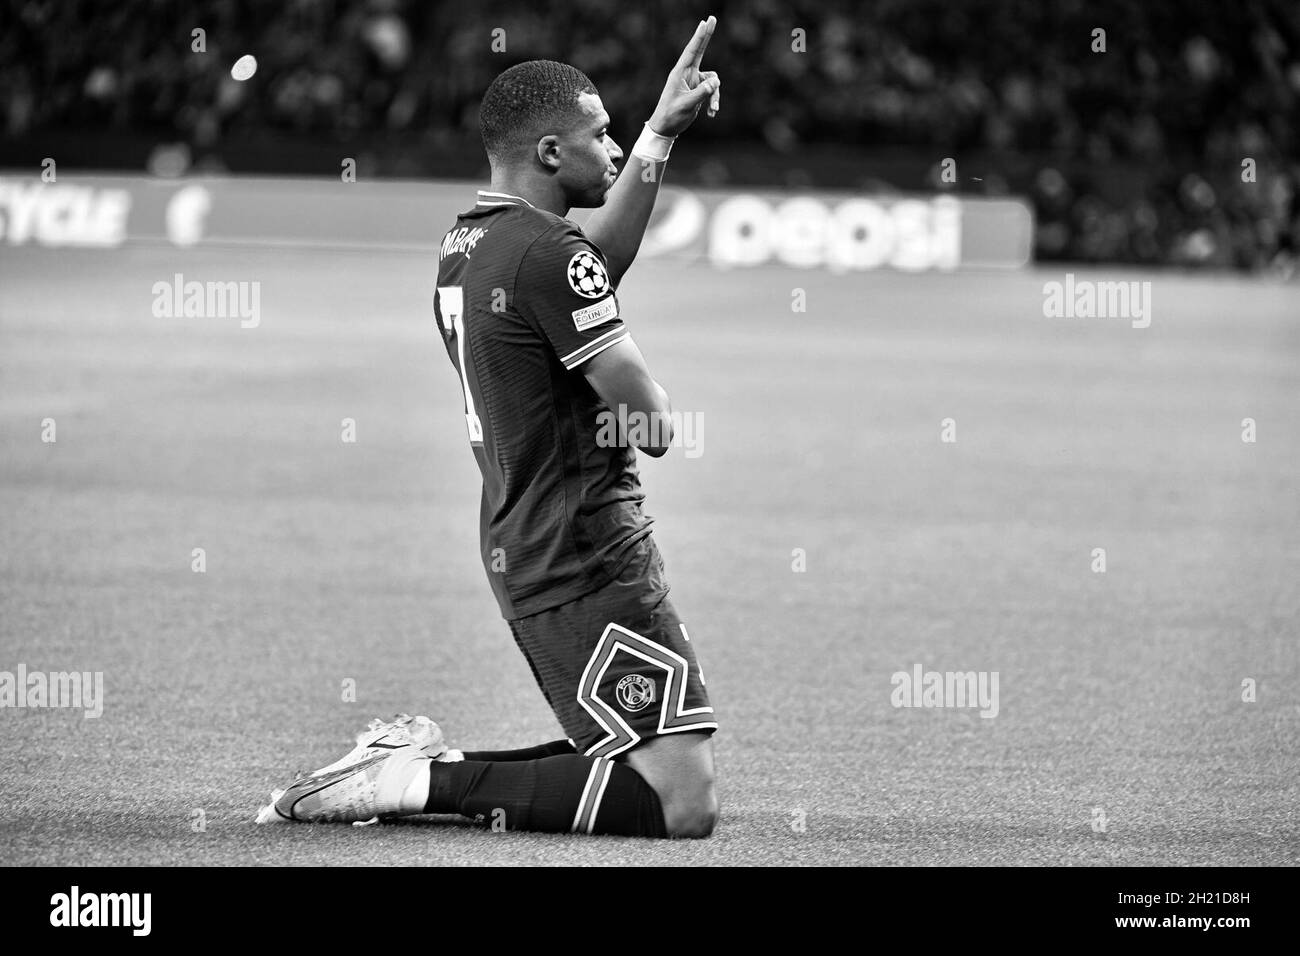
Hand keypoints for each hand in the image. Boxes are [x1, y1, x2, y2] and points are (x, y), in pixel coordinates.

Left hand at [647, 15, 721, 137]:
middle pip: (700, 51)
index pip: (692, 51)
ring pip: (713, 81)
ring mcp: (694, 82)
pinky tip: (710, 114)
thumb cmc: (672, 115)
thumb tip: (716, 83)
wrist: (667, 128)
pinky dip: (713, 102)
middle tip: (712, 18)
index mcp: (680, 73)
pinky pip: (712, 91)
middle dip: (706, 36)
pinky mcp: (699, 91)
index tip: (705, 22)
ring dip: (715, 96)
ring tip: (713, 110)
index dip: (699, 36)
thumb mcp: (686, 105)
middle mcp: (688, 74)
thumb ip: (701, 93)